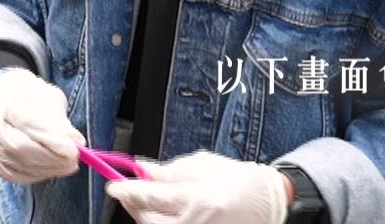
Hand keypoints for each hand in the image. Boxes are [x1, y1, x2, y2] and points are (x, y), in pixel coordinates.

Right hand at [0, 68, 83, 183]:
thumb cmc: (28, 95)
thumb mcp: (47, 96)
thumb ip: (59, 119)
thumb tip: (76, 142)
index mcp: (2, 96)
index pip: (26, 122)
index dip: (51, 139)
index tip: (74, 148)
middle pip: (16, 146)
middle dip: (50, 158)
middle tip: (73, 160)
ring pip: (15, 165)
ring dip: (46, 169)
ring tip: (66, 165)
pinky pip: (12, 175)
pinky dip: (35, 175)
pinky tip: (49, 169)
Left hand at [105, 152, 287, 223]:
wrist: (269, 202)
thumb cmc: (237, 179)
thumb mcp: (202, 166)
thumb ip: (169, 171)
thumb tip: (140, 171)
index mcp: (199, 197)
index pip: (152, 195)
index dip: (128, 190)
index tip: (114, 185)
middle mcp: (199, 222)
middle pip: (150, 220)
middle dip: (133, 206)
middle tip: (125, 193)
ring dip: (144, 217)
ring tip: (143, 204)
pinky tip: (157, 215)